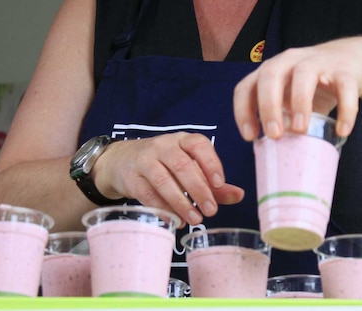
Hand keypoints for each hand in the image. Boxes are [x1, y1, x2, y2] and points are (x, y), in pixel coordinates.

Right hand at [92, 133, 244, 226]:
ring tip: (195, 219)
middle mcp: (163, 146)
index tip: (220, 184)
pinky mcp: (131, 177)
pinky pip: (147, 193)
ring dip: (181, 202)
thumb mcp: (188, 167)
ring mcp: (144, 160)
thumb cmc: (164, 164)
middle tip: (211, 210)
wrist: (122, 161)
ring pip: (163, 179)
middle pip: (182, 164)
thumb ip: (213, 183)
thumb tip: (239, 195)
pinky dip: (162, 208)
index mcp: (182, 140)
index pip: (199, 145)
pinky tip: (174, 220)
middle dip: (198, 189)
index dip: (211, 163)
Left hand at [232, 37, 361, 140]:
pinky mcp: (345, 70)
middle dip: (268, 106)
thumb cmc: (313, 85)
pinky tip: (342, 131)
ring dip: (300, 102)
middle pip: (271, 75)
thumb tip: (275, 155)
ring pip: (304, 75)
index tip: (250, 137)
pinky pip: (345, 86)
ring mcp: (318, 62)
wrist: (351, 59)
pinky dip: (345, 109)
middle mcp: (290, 61)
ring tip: (300, 130)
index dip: (243, 110)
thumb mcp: (291, 98)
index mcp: (271, 71)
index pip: (246, 86)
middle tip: (274, 135)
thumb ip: (282, 118)